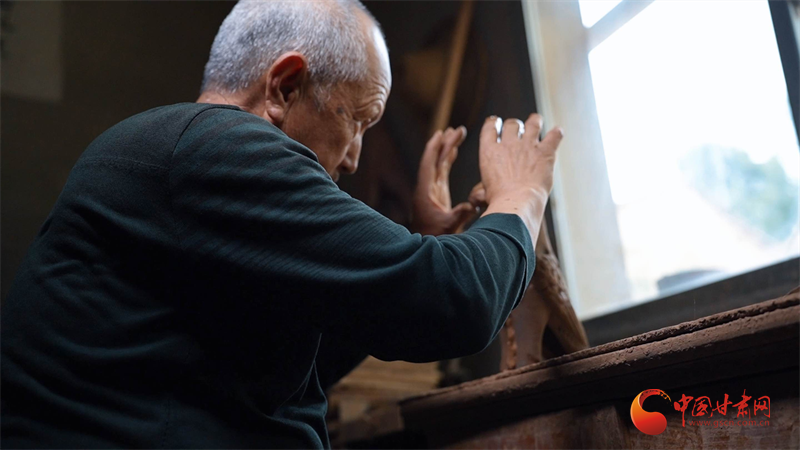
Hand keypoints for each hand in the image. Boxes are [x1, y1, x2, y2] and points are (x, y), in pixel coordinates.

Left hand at [411, 126, 477, 235]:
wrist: (427, 246)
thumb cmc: (435, 237)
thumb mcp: (449, 227)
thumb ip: (459, 215)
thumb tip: (472, 205)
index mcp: (426, 192)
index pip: (429, 165)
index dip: (434, 148)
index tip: (440, 134)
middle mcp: (427, 187)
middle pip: (436, 160)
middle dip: (445, 144)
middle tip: (456, 129)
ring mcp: (432, 190)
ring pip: (439, 164)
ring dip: (447, 149)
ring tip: (456, 134)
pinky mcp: (438, 194)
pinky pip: (442, 172)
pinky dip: (447, 160)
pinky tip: (453, 151)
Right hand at [478, 114, 562, 241]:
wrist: (516, 202)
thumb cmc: (499, 200)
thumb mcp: (484, 192)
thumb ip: (483, 188)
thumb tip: (477, 196)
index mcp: (490, 151)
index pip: (490, 128)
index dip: (493, 123)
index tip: (496, 122)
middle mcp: (508, 144)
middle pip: (512, 124)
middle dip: (514, 125)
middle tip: (517, 128)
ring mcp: (528, 146)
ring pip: (532, 124)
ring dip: (534, 121)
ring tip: (536, 120)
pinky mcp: (545, 153)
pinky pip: (554, 136)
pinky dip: (557, 133)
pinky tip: (558, 131)